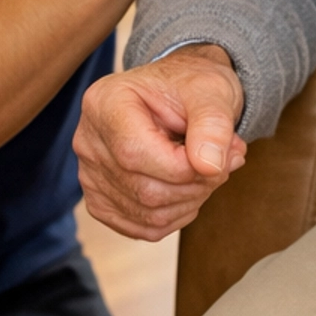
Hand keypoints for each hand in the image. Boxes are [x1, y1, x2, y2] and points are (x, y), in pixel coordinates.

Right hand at [75, 45, 246, 239]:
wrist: (181, 96)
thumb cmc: (191, 88)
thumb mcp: (210, 91)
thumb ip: (213, 125)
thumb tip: (210, 165)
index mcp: (105, 102)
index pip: (135, 153)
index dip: (186, 167)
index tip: (224, 155)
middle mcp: (88, 140)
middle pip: (143, 189)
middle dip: (197, 185)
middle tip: (227, 161)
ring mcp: (90, 174)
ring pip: (146, 213)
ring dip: (191, 201)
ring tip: (210, 169)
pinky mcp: (102, 200)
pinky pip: (142, 227)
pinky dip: (175, 215)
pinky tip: (188, 188)